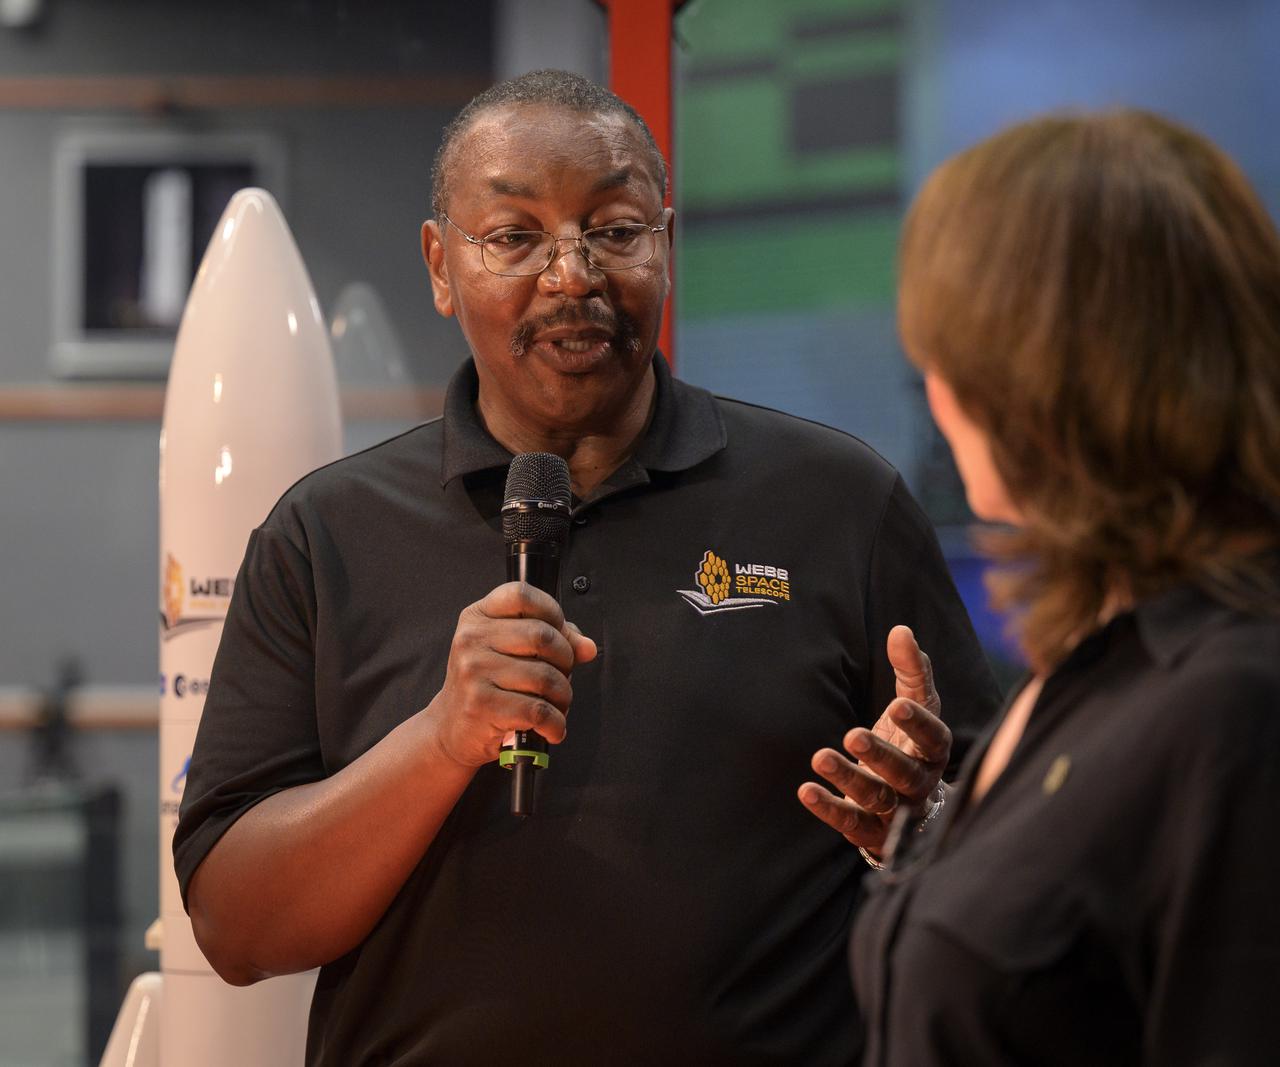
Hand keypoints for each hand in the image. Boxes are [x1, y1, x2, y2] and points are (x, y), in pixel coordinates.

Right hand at [424, 582, 596, 768]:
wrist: (452, 727)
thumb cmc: (487, 685)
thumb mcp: (509, 651)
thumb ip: (551, 640)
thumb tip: (588, 647)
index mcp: (477, 617)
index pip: (522, 595)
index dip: (551, 611)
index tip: (560, 633)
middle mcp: (471, 639)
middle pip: (543, 636)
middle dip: (566, 661)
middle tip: (562, 677)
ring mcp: (474, 671)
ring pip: (546, 676)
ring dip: (563, 696)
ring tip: (556, 704)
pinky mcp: (481, 705)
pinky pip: (538, 710)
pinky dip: (555, 723)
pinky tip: (552, 727)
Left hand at [798, 625, 951, 852]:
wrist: (907, 804)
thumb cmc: (908, 741)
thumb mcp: (913, 705)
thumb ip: (911, 670)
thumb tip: (901, 630)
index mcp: (933, 751)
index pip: (934, 738)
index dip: (918, 723)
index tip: (898, 704)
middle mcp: (919, 784)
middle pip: (905, 773)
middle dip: (881, 755)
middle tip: (853, 735)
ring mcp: (896, 811)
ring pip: (877, 799)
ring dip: (848, 778)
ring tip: (820, 757)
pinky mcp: (871, 832)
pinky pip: (851, 823)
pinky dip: (829, 808)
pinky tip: (805, 790)